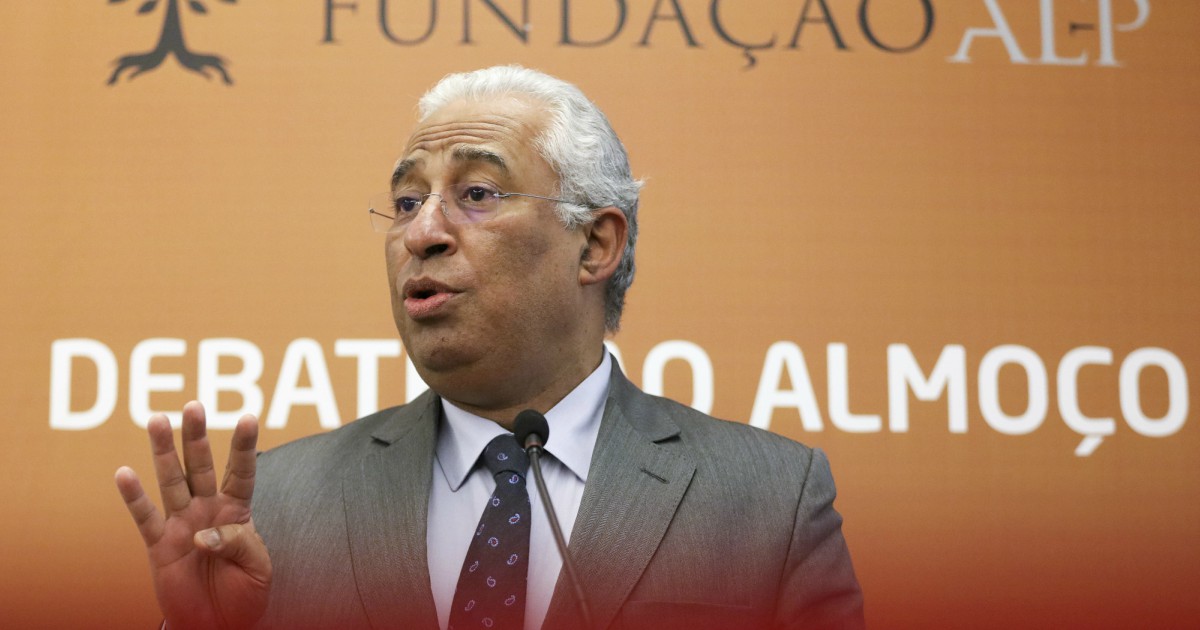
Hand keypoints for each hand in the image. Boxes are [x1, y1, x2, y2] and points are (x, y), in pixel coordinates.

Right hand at [115, 401, 271, 629]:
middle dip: (196, 436)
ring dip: (162, 452)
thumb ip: (239, 543)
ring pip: (170, 481)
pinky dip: (134, 497)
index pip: (242, 471)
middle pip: (200, 466)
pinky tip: (123, 473)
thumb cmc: (244, 593)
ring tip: (156, 420)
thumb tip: (204, 534)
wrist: (217, 624)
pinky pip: (145, 517)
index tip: (248, 417)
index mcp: (237, 511)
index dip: (244, 446)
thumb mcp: (258, 567)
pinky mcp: (158, 544)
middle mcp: (207, 509)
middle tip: (193, 405)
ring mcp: (181, 523)